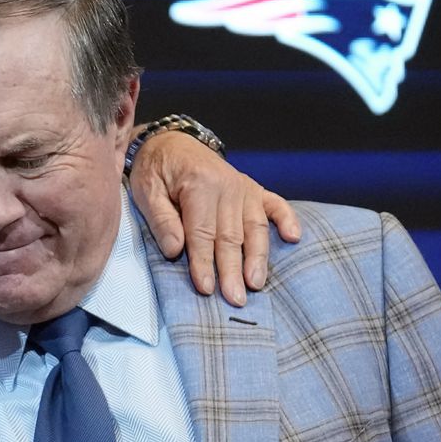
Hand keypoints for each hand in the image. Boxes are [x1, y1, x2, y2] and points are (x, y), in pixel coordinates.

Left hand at [128, 129, 300, 306]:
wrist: (171, 143)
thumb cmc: (156, 171)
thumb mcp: (146, 191)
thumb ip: (161, 220)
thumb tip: (175, 250)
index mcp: (199, 185)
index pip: (202, 233)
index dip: (204, 262)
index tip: (206, 288)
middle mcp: (227, 186)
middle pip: (231, 236)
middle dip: (233, 270)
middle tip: (236, 299)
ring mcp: (243, 187)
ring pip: (255, 227)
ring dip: (257, 258)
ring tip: (256, 283)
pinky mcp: (253, 189)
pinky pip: (275, 205)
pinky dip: (287, 219)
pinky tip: (293, 237)